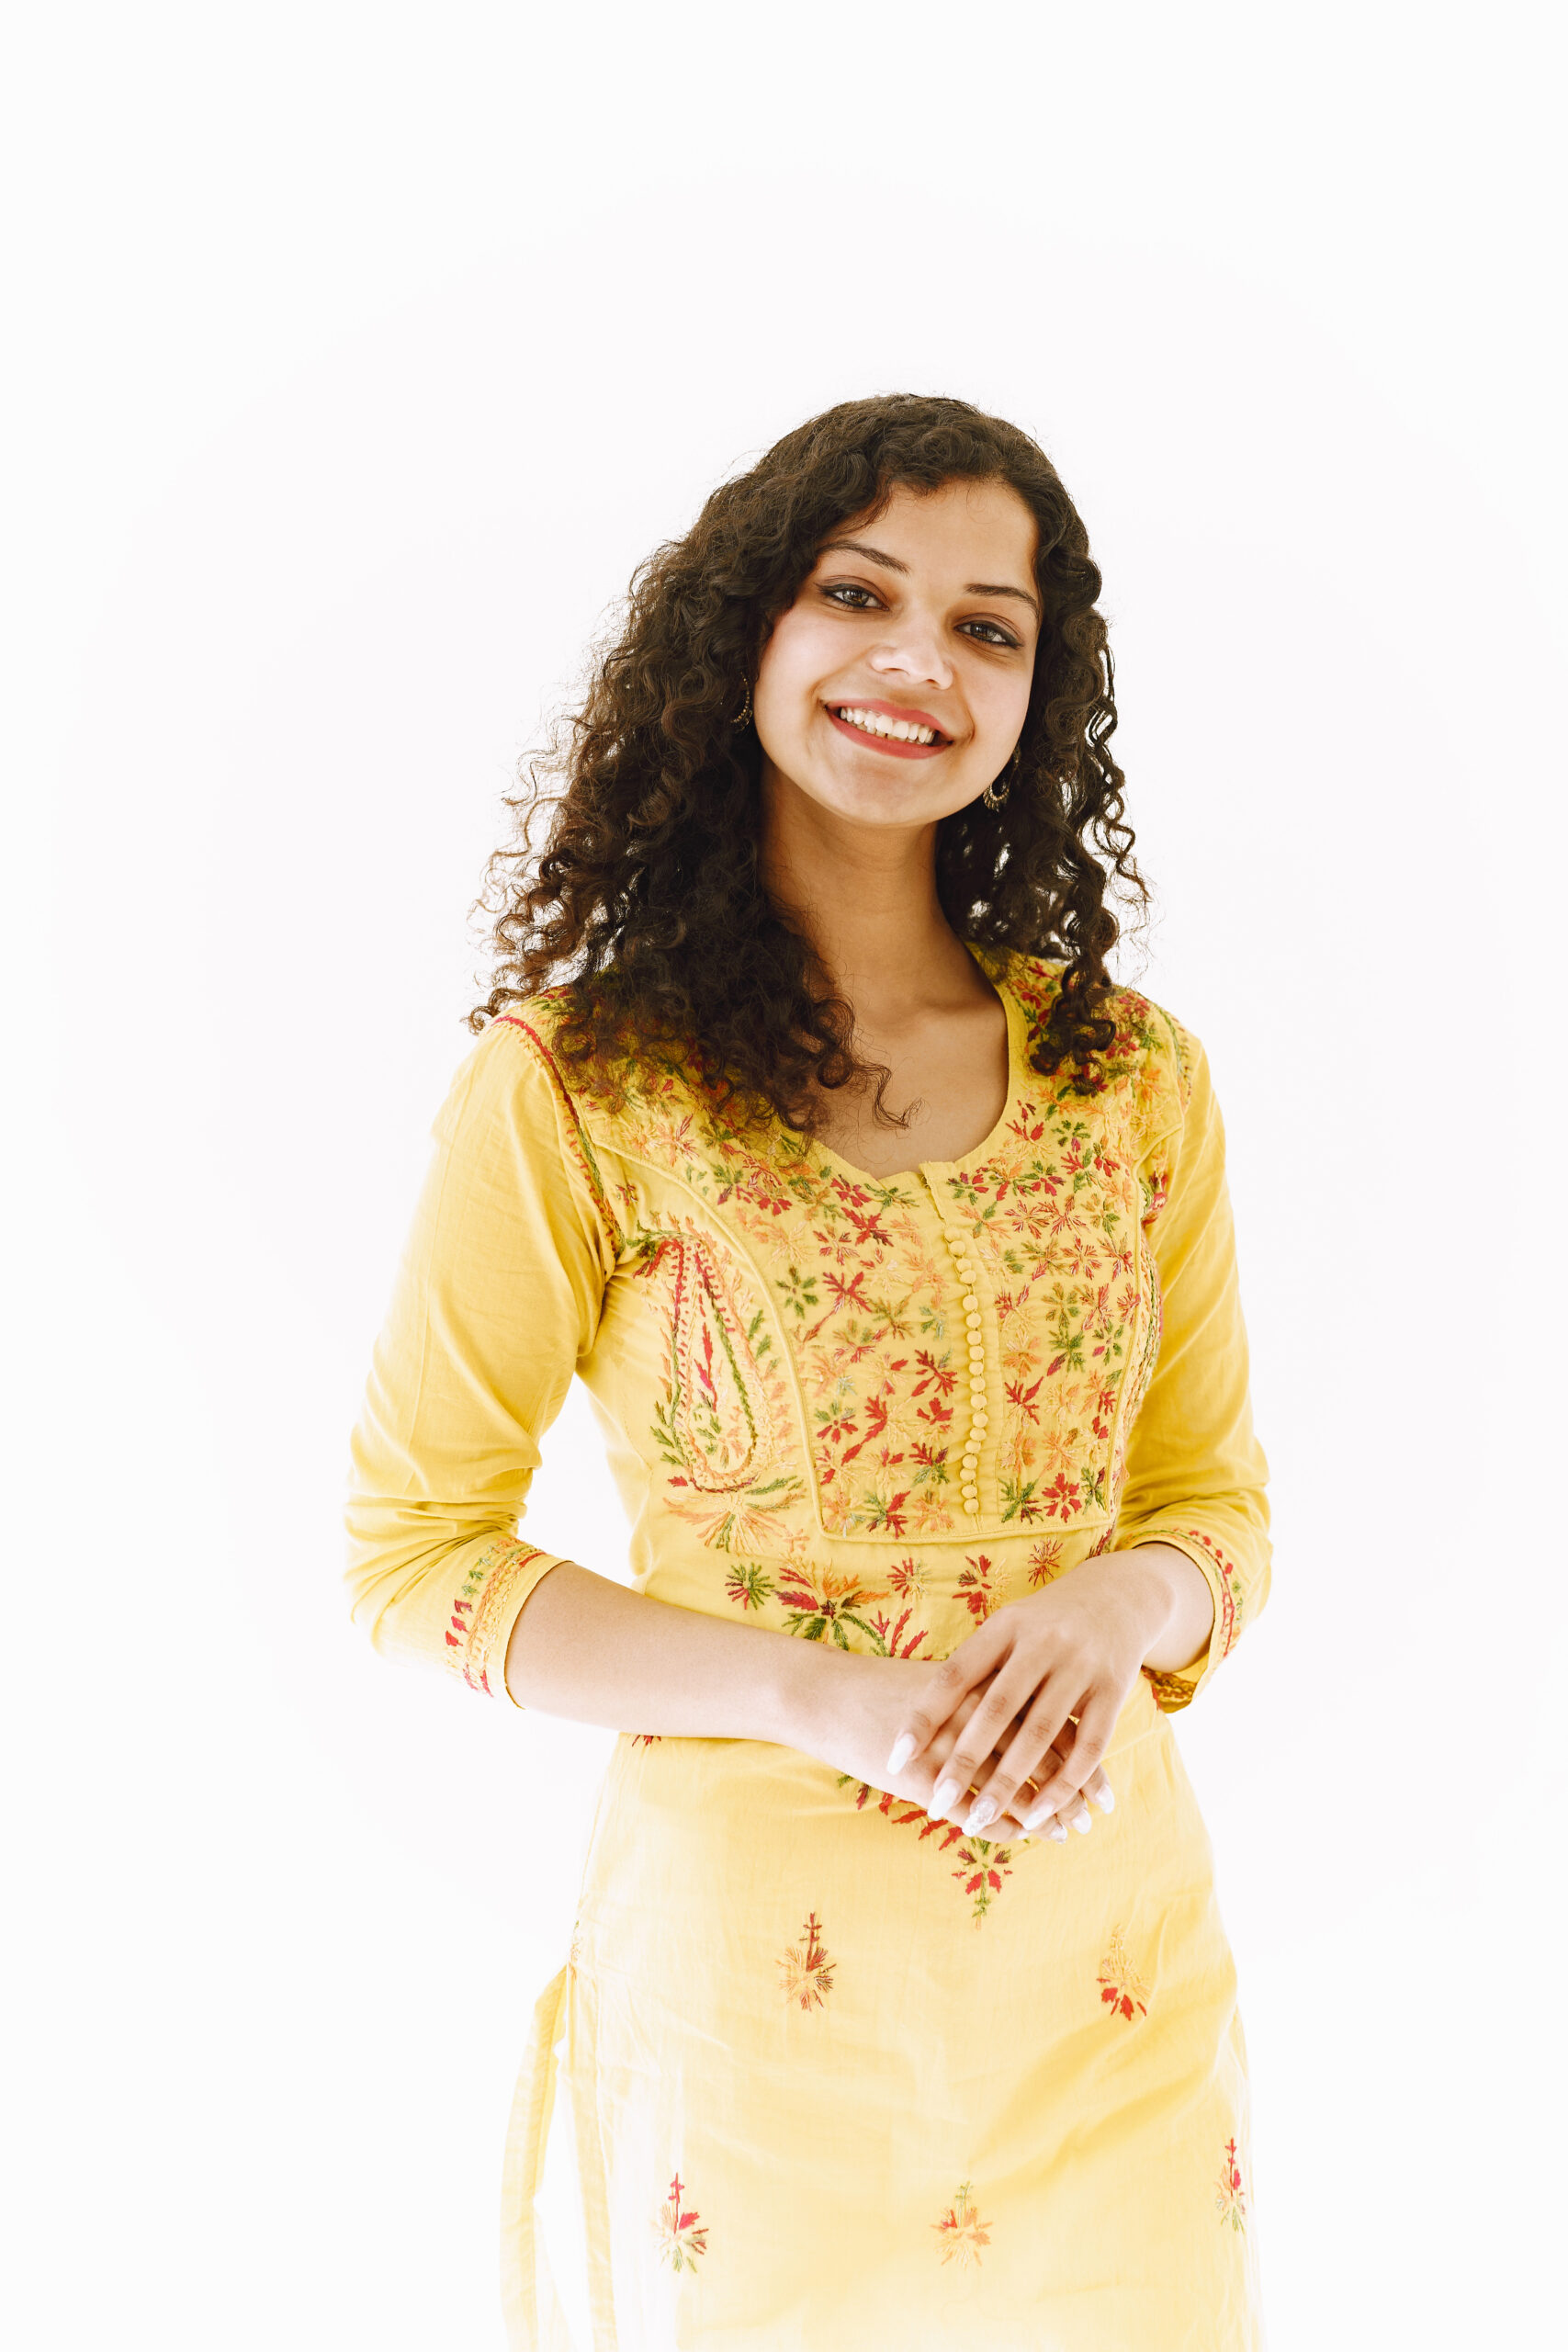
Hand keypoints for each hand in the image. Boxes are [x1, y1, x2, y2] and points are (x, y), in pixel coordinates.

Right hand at [803, 1652, 1110, 1842]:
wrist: (829, 1695)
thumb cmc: (891, 1689)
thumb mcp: (949, 1686)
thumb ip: (991, 1698)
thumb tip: (1034, 1717)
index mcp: (987, 1685)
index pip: (1051, 1726)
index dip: (1081, 1760)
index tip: (1102, 1786)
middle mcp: (975, 1717)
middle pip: (1041, 1761)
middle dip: (1072, 1794)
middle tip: (1091, 1817)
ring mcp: (950, 1750)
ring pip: (1013, 1790)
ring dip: (1045, 1817)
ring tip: (1067, 1834)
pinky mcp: (924, 1781)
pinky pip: (975, 1813)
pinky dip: (1004, 1829)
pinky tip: (1021, 1838)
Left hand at [883, 1552, 1183, 1836]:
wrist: (1117, 1596)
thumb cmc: (1042, 1625)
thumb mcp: (1006, 1629)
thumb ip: (972, 1669)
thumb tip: (917, 1726)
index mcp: (1004, 1626)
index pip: (955, 1675)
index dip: (924, 1718)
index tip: (896, 1759)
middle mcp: (1041, 1643)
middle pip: (996, 1710)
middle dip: (963, 1761)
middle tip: (935, 1803)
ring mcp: (1079, 1667)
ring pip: (1040, 1734)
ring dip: (1008, 1783)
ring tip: (979, 1820)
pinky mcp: (1113, 1690)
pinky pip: (1089, 1748)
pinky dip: (1063, 1787)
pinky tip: (1037, 1817)